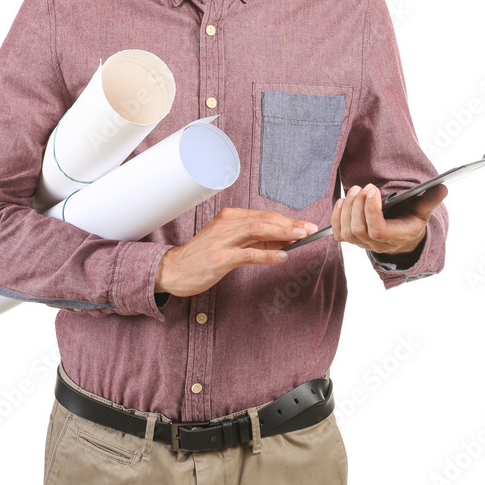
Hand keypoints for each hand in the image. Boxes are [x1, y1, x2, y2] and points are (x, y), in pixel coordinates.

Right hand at [155, 207, 318, 296]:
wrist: (174, 270)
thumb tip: (285, 240)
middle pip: (263, 220)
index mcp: (228, 217)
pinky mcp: (219, 259)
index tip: (305, 225)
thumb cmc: (202, 256)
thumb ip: (255, 241)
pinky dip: (267, 255)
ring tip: (301, 237)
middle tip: (310, 228)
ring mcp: (222, 241)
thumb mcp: (229, 242)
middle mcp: (226, 224)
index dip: (286, 220)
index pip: (263, 215)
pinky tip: (281, 257)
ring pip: (257, 231)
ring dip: (282, 233)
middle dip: (289, 224)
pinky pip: (248, 254)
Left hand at [331, 182, 447, 255]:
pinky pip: (339, 234)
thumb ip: (430, 200)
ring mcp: (365, 244)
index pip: (378, 230)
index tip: (372, 189)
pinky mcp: (355, 241)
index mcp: (398, 236)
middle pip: (359, 229)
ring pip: (348, 232)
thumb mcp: (423, 210)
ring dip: (346, 209)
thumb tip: (442, 188)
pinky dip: (337, 217)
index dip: (371, 211)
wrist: (403, 239)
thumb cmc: (411, 221)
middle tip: (362, 187)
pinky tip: (342, 202)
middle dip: (357, 205)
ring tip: (353, 191)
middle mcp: (380, 244)